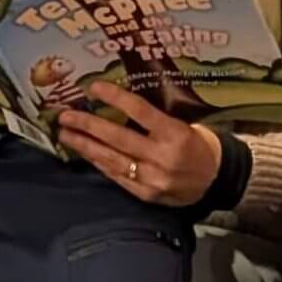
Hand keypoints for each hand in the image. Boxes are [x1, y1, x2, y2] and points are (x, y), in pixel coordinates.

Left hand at [56, 82, 220, 206]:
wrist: (216, 180)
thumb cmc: (198, 144)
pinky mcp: (145, 194)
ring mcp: (152, 178)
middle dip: (88, 125)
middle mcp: (162, 156)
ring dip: (85, 146)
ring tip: (65, 135)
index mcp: (175, 133)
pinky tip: (85, 153)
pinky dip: (99, 163)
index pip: (140, 111)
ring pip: (111, 159)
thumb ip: (155, 119)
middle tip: (65, 116)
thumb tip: (120, 103)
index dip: (115, 98)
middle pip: (118, 138)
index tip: (93, 87)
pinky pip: (116, 176)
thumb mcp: (185, 124)